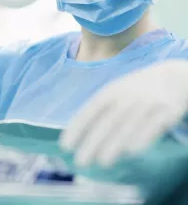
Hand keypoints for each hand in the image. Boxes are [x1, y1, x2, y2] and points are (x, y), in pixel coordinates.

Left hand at [60, 60, 187, 167]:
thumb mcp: (114, 92)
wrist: (172, 76)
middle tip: (80, 162)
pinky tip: (132, 152)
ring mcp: (147, 103)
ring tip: (102, 162)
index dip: (77, 128)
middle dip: (92, 142)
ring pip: (128, 126)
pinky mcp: (167, 111)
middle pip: (107, 122)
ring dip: (114, 145)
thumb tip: (76, 135)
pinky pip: (153, 125)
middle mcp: (126, 97)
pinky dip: (142, 137)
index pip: (89, 111)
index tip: (65, 146)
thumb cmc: (134, 90)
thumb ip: (98, 111)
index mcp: (109, 92)